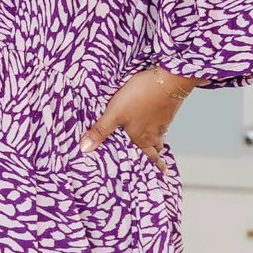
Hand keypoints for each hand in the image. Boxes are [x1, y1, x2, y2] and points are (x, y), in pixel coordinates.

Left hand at [78, 68, 197, 174]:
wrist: (167, 79)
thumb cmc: (140, 97)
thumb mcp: (114, 114)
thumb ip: (100, 131)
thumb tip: (85, 149)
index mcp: (142, 139)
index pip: (150, 158)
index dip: (155, 166)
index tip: (163, 174)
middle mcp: (155, 133)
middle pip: (157, 148)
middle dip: (157, 156)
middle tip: (161, 163)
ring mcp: (163, 120)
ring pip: (161, 134)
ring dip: (159, 140)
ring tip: (158, 143)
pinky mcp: (167, 107)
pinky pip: (164, 120)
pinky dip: (160, 123)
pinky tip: (157, 118)